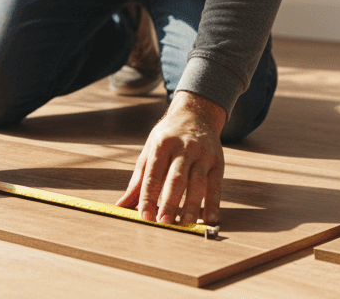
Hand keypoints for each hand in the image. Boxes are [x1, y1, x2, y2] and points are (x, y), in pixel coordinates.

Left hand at [116, 90, 226, 225]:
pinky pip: (216, 185)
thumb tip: (121, 206)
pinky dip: (214, 204)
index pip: (153, 175)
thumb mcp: (150, 150)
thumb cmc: (168, 137)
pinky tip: (210, 219)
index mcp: (162, 144)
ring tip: (185, 224)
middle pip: (176, 178)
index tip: (145, 216)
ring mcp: (202, 155)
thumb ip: (138, 180)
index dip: (148, 196)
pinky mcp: (218, 162)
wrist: (196, 115)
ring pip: (197, 182)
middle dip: (169, 202)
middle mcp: (184, 148)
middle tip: (163, 223)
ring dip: (192, 205)